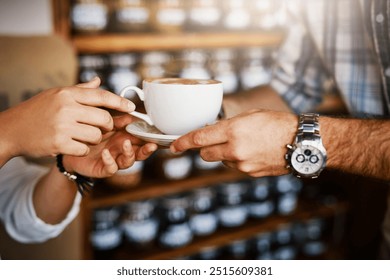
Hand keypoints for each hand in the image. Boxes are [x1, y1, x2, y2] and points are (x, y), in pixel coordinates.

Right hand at [0, 77, 134, 161]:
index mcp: (67, 94)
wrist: (11, 129)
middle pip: (104, 118)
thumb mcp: (56, 95)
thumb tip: (99, 81)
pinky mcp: (59, 143)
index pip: (101, 96)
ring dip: (94, 139)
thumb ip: (80, 90)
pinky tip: (72, 145)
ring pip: (96, 135)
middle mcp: (66, 107)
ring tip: (82, 136)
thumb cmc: (36, 111)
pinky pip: (84, 149)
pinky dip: (81, 149)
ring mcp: (62, 125)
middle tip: (103, 128)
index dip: (120, 102)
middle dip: (108, 126)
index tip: (132, 107)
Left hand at [63, 114, 157, 177]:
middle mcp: (123, 149)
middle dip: (148, 149)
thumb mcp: (103, 119)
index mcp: (126, 136)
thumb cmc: (88, 129)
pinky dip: (110, 161)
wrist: (68, 143)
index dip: (152, 137)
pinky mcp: (102, 168)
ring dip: (130, 153)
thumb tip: (128, 107)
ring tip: (126, 143)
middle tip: (152, 144)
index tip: (158, 133)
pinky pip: (111, 168)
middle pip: (141, 151)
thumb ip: (116, 115)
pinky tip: (106, 153)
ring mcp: (114, 159)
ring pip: (129, 161)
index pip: (143, 138)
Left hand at [170, 109, 296, 176]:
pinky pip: (235, 167)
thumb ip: (228, 125)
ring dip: (224, 154)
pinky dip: (237, 161)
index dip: (183, 143)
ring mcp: (242, 164)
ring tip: (244, 144)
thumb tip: (212, 131)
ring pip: (220, 161)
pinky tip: (252, 153)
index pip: (199, 139)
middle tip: (215, 141)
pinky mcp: (249, 173)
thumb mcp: (250, 116)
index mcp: (233, 130)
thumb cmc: (277, 123)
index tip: (173, 147)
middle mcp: (234, 149)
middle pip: (205, 154)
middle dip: (205, 149)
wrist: (301, 143)